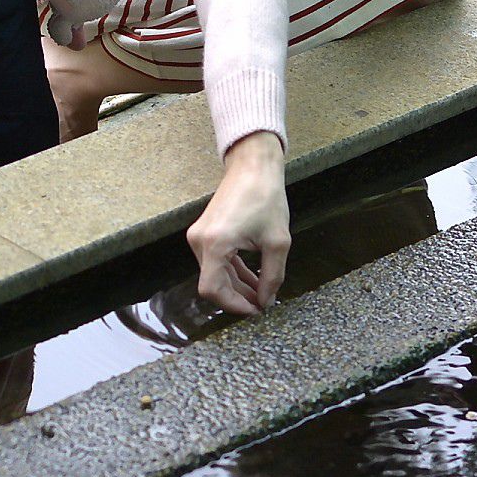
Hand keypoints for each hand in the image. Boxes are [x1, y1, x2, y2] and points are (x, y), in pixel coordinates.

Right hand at [186, 132, 290, 314]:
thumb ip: (272, 276)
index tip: (255, 310)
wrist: (253, 166)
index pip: (213, 290)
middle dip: (237, 298)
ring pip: (214, 274)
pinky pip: (216, 260)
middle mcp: (200, 241)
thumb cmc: (265, 197)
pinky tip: (251, 279)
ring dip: (236, 286)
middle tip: (261, 304)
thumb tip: (266, 301)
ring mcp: (199, 236)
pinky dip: (232, 272)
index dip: (233, 306)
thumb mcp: (277, 242)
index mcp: (215, 244)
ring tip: (260, 294)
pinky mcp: (204, 232)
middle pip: (213, 284)